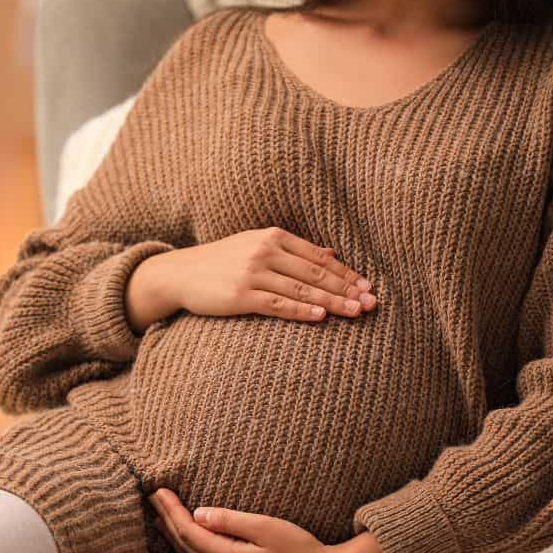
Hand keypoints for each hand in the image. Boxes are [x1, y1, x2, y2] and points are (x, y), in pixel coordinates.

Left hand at [147, 487, 349, 552]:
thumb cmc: (300, 550)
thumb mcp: (265, 526)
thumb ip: (230, 521)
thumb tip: (198, 514)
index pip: (188, 531)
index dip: (171, 510)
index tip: (159, 490)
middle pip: (184, 545)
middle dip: (166, 519)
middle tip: (152, 498)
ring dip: (172, 540)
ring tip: (158, 521)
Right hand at [168, 227, 377, 322]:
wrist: (180, 273)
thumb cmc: (222, 262)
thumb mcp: (256, 246)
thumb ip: (293, 250)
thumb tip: (332, 254)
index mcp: (273, 236)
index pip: (318, 257)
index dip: (346, 273)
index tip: (368, 286)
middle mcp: (265, 250)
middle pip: (315, 272)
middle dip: (347, 288)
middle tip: (372, 302)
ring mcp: (252, 272)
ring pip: (302, 288)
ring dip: (332, 301)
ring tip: (356, 311)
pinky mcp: (240, 294)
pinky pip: (278, 304)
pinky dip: (302, 309)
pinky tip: (321, 316)